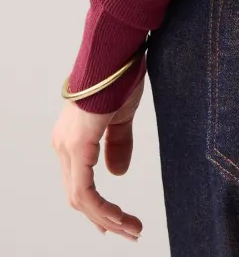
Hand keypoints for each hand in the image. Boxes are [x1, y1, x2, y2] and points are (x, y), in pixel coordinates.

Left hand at [51, 73, 144, 239]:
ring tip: (132, 229)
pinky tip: (120, 217)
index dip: (98, 206)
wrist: (118, 50)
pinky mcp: (78, 145)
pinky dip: (103, 209)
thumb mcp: (121, 117)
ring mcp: (67, 146)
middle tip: (129, 231)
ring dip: (107, 218)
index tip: (119, 222)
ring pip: (80, 198)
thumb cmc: (120, 76)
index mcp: (72, 137)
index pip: (79, 182)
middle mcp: (63, 144)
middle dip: (104, 218)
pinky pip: (85, 190)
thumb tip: (117, 174)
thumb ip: (117, 144)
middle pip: (77, 195)